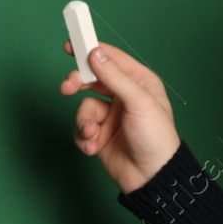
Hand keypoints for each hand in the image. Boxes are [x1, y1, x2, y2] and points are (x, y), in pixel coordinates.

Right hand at [60, 40, 181, 194]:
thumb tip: (95, 53)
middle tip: (66, 87)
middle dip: (78, 84)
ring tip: (91, 134)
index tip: (71, 45)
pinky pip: (81, 128)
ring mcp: (111, 116)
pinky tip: (94, 147)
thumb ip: (115, 77)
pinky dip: (84, 137)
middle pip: (92, 80)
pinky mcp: (100, 134)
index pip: (111, 59)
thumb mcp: (139, 102)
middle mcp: (123, 96)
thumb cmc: (156, 138)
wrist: (151, 178)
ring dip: (84, 121)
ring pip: (84, 107)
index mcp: (139, 82)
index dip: (91, 50)